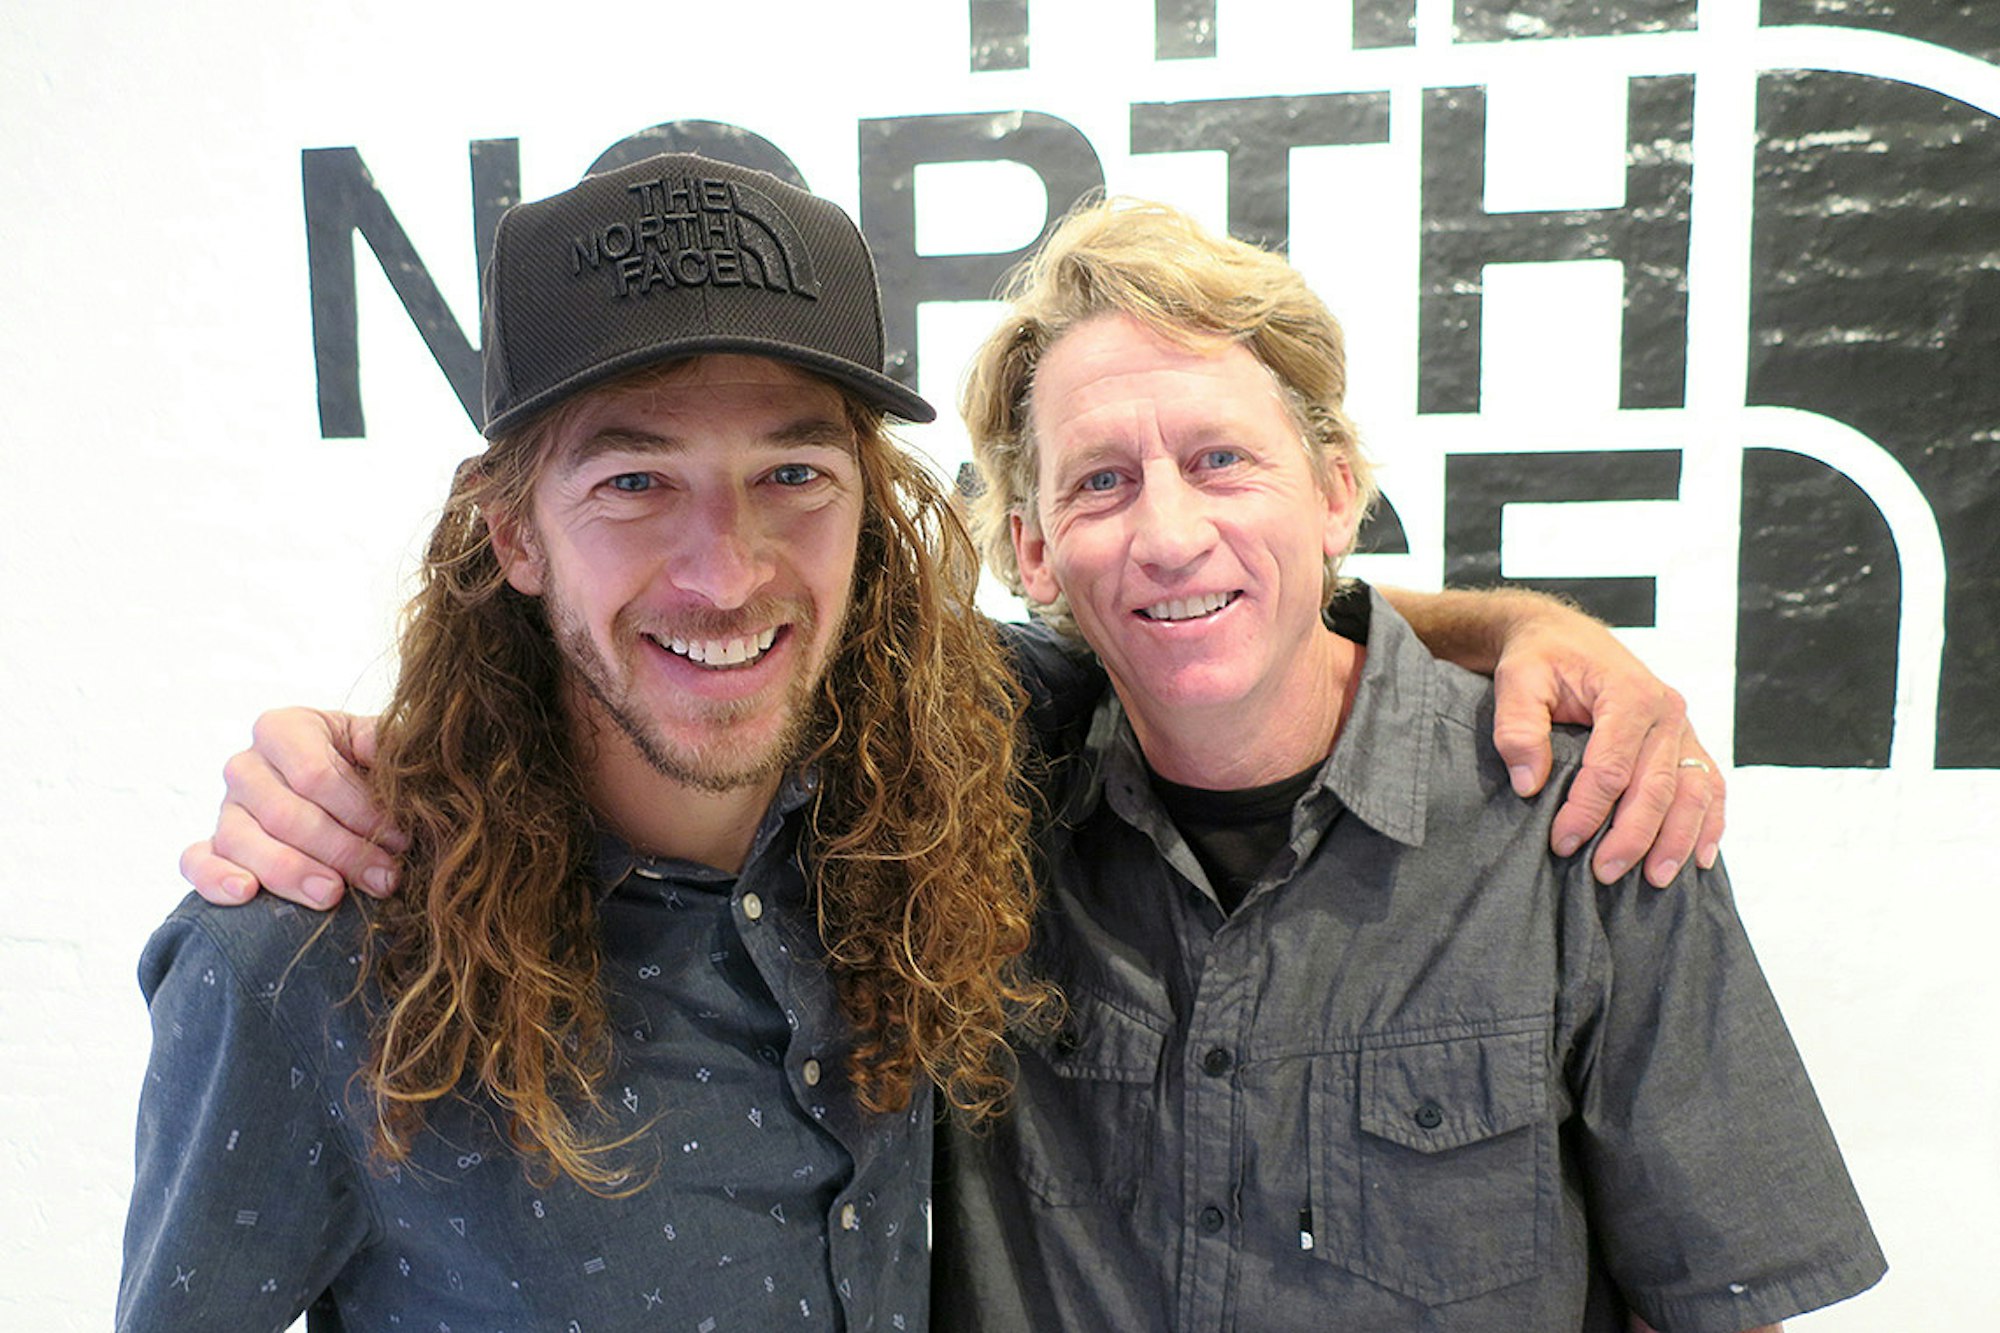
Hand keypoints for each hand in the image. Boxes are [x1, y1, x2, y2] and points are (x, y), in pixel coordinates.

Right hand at [180, 708, 403, 908]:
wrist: (347, 788)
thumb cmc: (367, 766)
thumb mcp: (380, 745)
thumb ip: (384, 745)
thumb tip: (389, 757)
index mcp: (285, 730)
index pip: (315, 776)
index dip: (361, 812)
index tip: (400, 839)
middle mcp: (247, 765)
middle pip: (285, 815)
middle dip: (341, 851)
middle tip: (383, 878)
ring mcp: (226, 807)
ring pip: (242, 841)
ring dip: (291, 873)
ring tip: (331, 895)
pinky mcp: (212, 844)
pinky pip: (197, 861)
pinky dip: (216, 879)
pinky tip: (246, 894)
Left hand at [1491, 615, 1725, 886]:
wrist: (1564, 638)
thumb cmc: (1540, 660)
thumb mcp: (1517, 680)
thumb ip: (1518, 727)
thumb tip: (1529, 784)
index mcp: (1628, 693)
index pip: (1611, 768)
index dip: (1587, 811)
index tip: (1562, 843)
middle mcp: (1667, 711)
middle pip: (1657, 787)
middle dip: (1632, 836)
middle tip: (1604, 874)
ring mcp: (1683, 729)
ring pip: (1692, 793)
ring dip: (1677, 840)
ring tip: (1656, 880)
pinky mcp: (1687, 744)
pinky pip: (1710, 786)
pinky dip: (1709, 823)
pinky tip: (1699, 858)